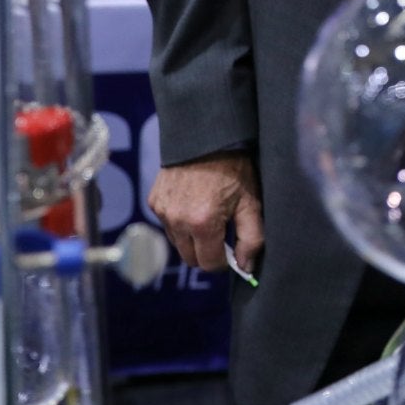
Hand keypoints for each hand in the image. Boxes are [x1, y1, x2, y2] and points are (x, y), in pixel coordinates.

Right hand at [148, 152, 262, 273]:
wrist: (206, 138)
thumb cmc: (233, 168)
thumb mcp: (251, 202)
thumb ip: (251, 238)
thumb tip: (246, 266)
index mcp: (202, 223)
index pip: (209, 264)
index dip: (224, 261)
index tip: (232, 251)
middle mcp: (177, 221)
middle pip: (190, 258)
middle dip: (207, 252)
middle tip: (222, 233)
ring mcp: (162, 212)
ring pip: (177, 243)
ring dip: (192, 238)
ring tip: (209, 216)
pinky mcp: (154, 202)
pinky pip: (168, 225)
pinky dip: (180, 223)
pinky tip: (194, 205)